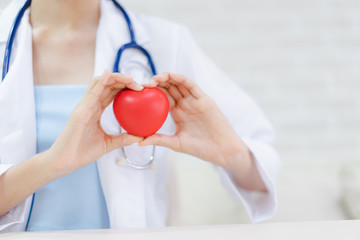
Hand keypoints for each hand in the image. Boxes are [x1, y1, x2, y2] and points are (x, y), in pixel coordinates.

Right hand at [48, 70, 143, 174]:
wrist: (65, 161)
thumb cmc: (82, 152)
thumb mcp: (108, 144)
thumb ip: (123, 139)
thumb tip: (140, 136)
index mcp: (95, 110)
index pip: (112, 92)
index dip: (126, 87)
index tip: (141, 89)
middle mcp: (90, 104)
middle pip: (108, 85)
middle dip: (124, 80)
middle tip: (142, 84)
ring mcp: (84, 106)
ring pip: (100, 83)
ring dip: (116, 78)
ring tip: (131, 79)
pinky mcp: (80, 111)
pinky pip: (92, 93)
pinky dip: (100, 82)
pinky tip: (108, 74)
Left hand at [140, 73, 266, 191]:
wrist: (222, 150)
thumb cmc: (201, 148)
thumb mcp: (176, 143)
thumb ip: (159, 139)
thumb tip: (139, 141)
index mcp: (177, 112)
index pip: (161, 98)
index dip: (149, 93)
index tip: (136, 93)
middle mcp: (185, 104)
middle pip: (168, 88)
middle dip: (155, 83)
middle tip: (141, 85)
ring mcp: (194, 100)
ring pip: (178, 84)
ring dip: (166, 78)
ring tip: (153, 79)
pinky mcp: (204, 99)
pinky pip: (191, 85)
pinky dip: (180, 79)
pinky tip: (170, 76)